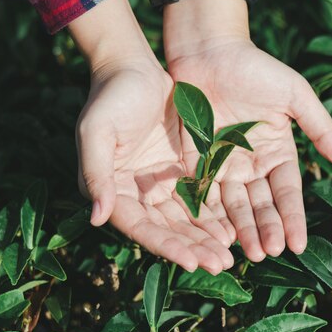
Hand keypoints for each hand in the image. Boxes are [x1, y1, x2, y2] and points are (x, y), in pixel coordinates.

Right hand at [68, 0, 233, 273]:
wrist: (132, 67)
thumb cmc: (109, 97)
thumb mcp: (97, 131)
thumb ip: (96, 173)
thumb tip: (97, 216)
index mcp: (113, 190)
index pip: (141, 227)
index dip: (167, 246)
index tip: (193, 262)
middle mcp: (136, 193)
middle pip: (167, 229)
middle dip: (194, 247)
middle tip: (222, 264)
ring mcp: (160, 182)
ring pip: (186, 217)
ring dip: (207, 236)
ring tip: (233, 253)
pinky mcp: (181, 168)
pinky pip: (200, 195)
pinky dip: (215, 212)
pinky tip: (235, 226)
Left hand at [163, 0, 331, 261]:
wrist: (209, 51)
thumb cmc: (256, 68)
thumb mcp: (295, 95)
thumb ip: (321, 129)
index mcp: (278, 151)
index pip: (288, 191)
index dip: (294, 218)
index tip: (299, 245)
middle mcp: (252, 164)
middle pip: (261, 204)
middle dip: (267, 230)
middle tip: (270, 254)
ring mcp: (223, 165)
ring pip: (233, 205)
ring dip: (241, 230)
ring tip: (248, 254)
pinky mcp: (195, 162)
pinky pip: (204, 193)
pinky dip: (210, 215)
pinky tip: (217, 236)